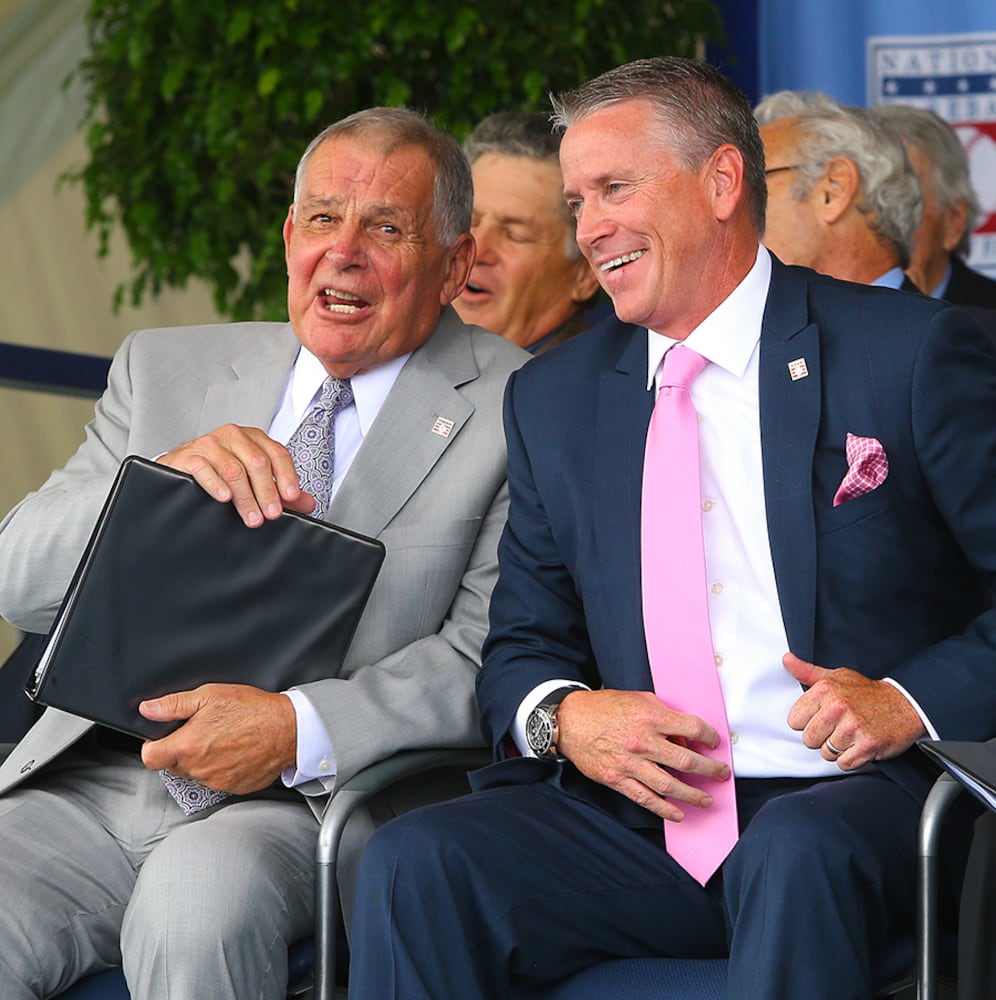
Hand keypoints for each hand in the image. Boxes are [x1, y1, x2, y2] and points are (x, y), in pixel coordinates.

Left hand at [139, 684, 297, 793]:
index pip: (150, 758)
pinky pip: (217, 781)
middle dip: (181, 751)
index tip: (163, 738)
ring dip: (202, 761)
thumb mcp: (210, 695)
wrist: (288, 729)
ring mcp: (216, 782)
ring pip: (196, 774)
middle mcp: (199, 769)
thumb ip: (174, 704)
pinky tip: (235, 751)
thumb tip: (148, 709)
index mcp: (187, 746)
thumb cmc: (252, 710)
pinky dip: (221, 768)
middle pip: (173, 766)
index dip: (153, 746)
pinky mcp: (234, 787)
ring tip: (223, 739)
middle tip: (202, 732)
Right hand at [159, 424, 315, 526]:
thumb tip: (308, 504)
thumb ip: (281, 491)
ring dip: (245, 497)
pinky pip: (205, 469)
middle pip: (257, 462)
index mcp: (254, 438)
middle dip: (267, 492)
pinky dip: (216, 485)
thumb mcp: (254, 479)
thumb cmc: (222, 471)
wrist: (182, 466)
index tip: (291, 497)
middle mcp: (234, 436)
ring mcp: (210, 443)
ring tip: (252, 518)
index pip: (277, 454)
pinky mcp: (189, 455)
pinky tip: (224, 498)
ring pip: (234, 469)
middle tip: (272, 514)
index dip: (287, 476)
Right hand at [556, 688, 730, 822]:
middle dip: (710, 769)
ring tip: (707, 799)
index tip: (714, 742)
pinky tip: (679, 814)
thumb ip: (662, 713)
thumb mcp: (637, 698)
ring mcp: (630, 763)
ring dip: (693, 794)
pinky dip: (664, 809)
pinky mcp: (617, 779)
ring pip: (670, 784)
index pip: (691, 727)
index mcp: (650, 716)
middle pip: (686, 760)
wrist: (570, 720)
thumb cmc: (604, 707)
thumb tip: (684, 733)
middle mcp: (642, 741)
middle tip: (721, 774)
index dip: (708, 736)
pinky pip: (645, 798)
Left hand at [784, 653, 926, 769]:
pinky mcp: (867, 745)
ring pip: (826, 753)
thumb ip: (807, 672)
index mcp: (824, 690)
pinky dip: (851, 759)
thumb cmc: (867, 692)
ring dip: (838, 749)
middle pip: (808, 740)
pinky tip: (859, 745)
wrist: (905, 704)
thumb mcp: (836, 677)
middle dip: (821, 738)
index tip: (821, 717)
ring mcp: (853, 727)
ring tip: (851, 735)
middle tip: (838, 727)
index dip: (807, 722)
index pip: (794, 721)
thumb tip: (787, 660)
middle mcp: (837, 707)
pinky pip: (844, 763)